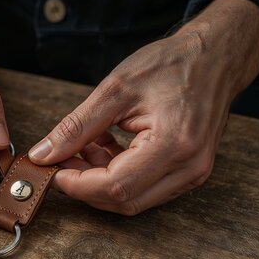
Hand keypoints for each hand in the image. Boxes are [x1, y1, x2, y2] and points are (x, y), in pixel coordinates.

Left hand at [29, 0, 258, 214]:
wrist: (215, 57)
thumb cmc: (171, 64)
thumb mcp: (115, 89)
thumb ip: (77, 126)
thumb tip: (43, 155)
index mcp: (173, 145)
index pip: (116, 186)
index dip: (78, 184)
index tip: (52, 170)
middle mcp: (189, 168)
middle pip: (125, 201)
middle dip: (86, 186)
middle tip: (63, 160)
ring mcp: (193, 174)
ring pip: (134, 199)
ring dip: (101, 181)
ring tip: (86, 146)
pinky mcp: (190, 172)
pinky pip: (147, 188)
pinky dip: (119, 175)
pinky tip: (106, 147)